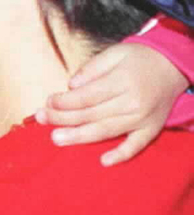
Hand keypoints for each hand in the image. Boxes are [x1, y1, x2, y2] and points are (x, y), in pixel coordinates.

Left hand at [37, 43, 187, 165]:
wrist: (173, 66)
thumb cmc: (139, 58)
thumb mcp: (114, 53)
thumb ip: (92, 69)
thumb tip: (71, 86)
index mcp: (122, 81)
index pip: (86, 96)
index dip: (64, 101)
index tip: (48, 101)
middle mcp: (133, 102)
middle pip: (91, 114)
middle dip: (63, 118)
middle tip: (42, 119)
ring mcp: (143, 119)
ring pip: (106, 131)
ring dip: (79, 137)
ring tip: (57, 139)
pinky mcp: (151, 129)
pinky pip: (135, 146)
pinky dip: (121, 155)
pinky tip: (103, 161)